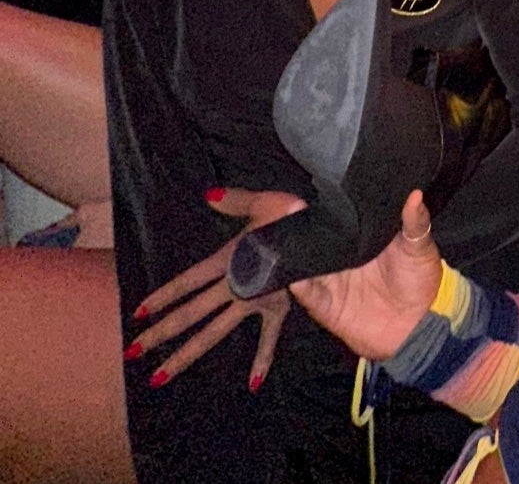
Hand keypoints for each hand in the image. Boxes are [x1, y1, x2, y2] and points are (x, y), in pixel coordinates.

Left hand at [127, 188, 305, 390]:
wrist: (325, 237)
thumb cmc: (295, 216)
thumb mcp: (263, 201)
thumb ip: (234, 200)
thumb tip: (209, 194)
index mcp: (228, 261)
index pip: (187, 282)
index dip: (162, 296)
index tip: (137, 314)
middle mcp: (235, 286)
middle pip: (190, 314)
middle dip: (160, 334)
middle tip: (131, 353)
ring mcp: (255, 302)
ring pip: (214, 333)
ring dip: (186, 355)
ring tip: (159, 378)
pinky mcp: (278, 309)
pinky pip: (268, 339)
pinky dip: (262, 361)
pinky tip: (252, 384)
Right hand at [291, 190, 440, 362]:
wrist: (418, 325)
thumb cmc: (420, 280)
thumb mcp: (420, 247)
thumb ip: (415, 222)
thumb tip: (416, 194)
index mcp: (361, 238)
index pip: (339, 217)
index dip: (327, 204)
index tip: (316, 187)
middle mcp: (341, 256)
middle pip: (315, 238)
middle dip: (302, 225)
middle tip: (291, 206)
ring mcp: (331, 279)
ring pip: (304, 263)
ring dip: (293, 252)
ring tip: (285, 234)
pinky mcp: (325, 304)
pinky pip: (307, 293)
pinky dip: (299, 285)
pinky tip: (294, 274)